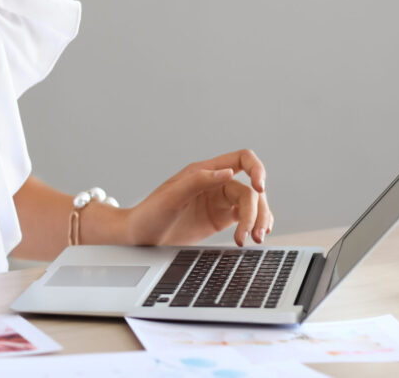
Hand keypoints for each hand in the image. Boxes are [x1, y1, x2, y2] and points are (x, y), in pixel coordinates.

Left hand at [125, 149, 272, 246]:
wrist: (138, 238)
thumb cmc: (149, 215)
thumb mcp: (171, 197)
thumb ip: (198, 181)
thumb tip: (229, 173)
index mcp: (204, 171)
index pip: (242, 159)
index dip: (256, 169)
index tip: (260, 188)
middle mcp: (215, 184)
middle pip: (251, 189)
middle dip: (258, 210)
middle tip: (254, 234)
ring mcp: (218, 202)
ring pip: (252, 204)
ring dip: (259, 220)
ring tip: (256, 240)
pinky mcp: (220, 219)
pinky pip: (246, 218)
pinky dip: (255, 225)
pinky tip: (254, 237)